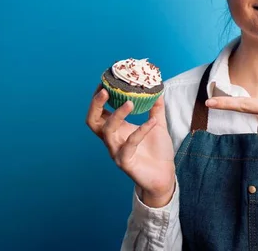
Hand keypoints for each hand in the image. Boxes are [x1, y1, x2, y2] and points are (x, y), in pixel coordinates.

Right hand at [86, 85, 175, 206]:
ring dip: (117, 115)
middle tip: (105, 90)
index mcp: (117, 129)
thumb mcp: (158, 125)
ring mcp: (116, 151)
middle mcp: (112, 139)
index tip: (106, 81)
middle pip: (92, 121)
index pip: (100, 111)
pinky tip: (152, 123)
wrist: (164, 175)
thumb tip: (158, 89)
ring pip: (107, 131)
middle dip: (96, 105)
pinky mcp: (125, 162)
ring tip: (130, 103)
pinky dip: (141, 131)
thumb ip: (156, 109)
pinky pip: (129, 145)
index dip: (99, 97)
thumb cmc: (157, 151)